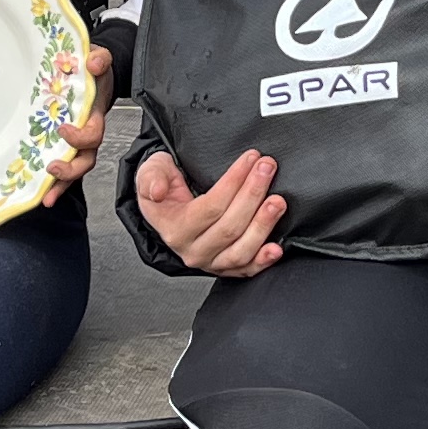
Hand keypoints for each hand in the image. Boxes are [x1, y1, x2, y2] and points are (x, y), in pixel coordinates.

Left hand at [42, 47, 113, 204]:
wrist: (96, 72)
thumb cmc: (96, 70)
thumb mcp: (100, 59)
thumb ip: (99, 58)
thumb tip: (94, 62)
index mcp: (95, 115)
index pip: (93, 133)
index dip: (80, 136)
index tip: (63, 129)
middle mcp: (88, 133)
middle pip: (85, 159)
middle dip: (71, 169)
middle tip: (52, 168)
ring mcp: (78, 141)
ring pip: (75, 168)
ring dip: (61, 184)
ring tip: (46, 195)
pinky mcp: (67, 143)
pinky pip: (64, 165)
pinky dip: (55, 183)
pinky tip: (42, 193)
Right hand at [135, 145, 286, 276]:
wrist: (168, 209)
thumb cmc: (163, 189)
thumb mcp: (150, 173)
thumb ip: (151, 178)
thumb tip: (158, 189)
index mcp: (175, 228)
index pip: (211, 207)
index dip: (233, 182)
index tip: (250, 159)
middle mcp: (193, 250)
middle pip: (230, 226)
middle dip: (253, 195)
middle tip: (268, 169)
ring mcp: (210, 261)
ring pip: (241, 250)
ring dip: (263, 225)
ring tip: (277, 202)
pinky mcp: (225, 267)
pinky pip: (246, 269)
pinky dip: (263, 261)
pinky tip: (276, 249)